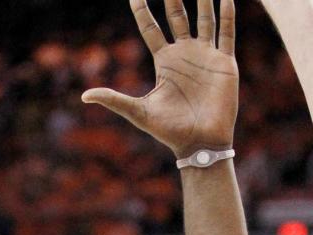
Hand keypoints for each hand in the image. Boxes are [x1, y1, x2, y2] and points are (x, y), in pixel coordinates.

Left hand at [82, 0, 237, 157]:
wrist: (199, 143)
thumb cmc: (169, 131)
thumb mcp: (139, 112)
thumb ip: (114, 100)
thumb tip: (84, 96)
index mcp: (164, 62)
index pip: (151, 28)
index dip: (142, 11)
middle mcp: (184, 54)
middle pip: (177, 16)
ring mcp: (205, 56)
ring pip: (204, 18)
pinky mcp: (224, 62)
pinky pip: (227, 33)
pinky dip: (228, 15)